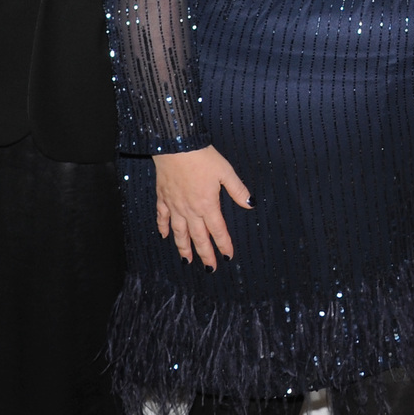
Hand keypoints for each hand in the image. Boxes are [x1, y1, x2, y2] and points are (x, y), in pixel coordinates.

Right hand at [152, 145, 251, 269]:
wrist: (176, 146)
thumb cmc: (202, 157)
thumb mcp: (226, 171)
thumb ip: (238, 190)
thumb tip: (251, 204)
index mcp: (208, 205)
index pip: (218, 230)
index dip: (224, 244)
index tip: (228, 256)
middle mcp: (190, 210)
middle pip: (198, 237)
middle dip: (205, 254)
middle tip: (210, 268)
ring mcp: (175, 205)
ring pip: (179, 232)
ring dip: (183, 247)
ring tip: (187, 260)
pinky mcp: (163, 198)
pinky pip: (162, 217)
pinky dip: (163, 228)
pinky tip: (164, 236)